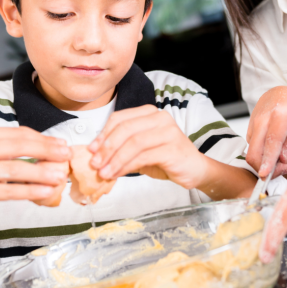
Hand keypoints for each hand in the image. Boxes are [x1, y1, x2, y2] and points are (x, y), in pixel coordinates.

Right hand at [0, 127, 71, 269]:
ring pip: (17, 169)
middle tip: (66, 156)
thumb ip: (13, 148)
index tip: (62, 144)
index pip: (19, 134)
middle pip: (20, 147)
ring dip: (42, 173)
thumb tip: (51, 147)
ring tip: (60, 176)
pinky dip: (31, 190)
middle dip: (47, 151)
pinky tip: (46, 191)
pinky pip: (11, 190)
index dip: (44, 139)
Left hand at [88, 105, 206, 188]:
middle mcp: (160, 118)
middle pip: (125, 129)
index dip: (103, 134)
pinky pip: (143, 156)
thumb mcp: (140, 151)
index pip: (120, 118)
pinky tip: (117, 174)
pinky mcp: (172, 148)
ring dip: (114, 159)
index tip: (91, 149)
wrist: (194, 169)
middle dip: (106, 147)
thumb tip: (96, 156)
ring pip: (133, 143)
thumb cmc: (167, 159)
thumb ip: (121, 149)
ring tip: (104, 172)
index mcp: (149, 113)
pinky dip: (126, 166)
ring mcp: (168, 131)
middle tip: (95, 163)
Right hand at [246, 86, 286, 178]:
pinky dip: (261, 156)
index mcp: (279, 116)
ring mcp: (253, 125)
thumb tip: (283, 160)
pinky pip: (252, 148)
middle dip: (264, 168)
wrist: (277, 92)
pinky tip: (273, 153)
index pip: (271, 142)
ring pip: (252, 152)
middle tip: (282, 170)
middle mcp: (262, 120)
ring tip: (280, 162)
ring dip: (263, 163)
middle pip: (255, 151)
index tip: (265, 174)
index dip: (268, 160)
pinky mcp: (248, 130)